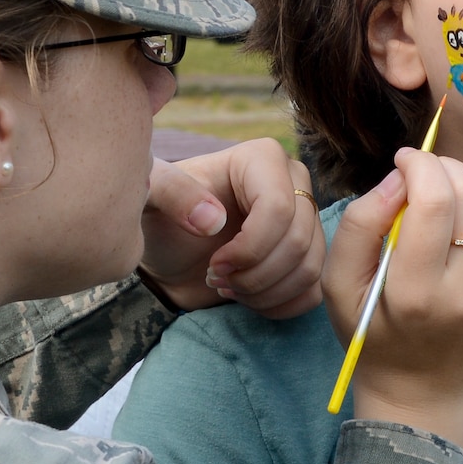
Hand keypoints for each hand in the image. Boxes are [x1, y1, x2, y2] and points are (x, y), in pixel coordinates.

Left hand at [138, 139, 324, 317]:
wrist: (169, 255)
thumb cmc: (159, 220)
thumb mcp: (149, 198)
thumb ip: (169, 193)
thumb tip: (216, 220)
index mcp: (261, 158)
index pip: (278, 208)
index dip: (249, 248)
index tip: (213, 265)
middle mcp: (293, 182)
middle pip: (298, 241)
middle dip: (255, 275)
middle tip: (216, 279)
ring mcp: (306, 218)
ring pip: (310, 268)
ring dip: (264, 292)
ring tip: (227, 288)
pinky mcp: (308, 253)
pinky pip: (313, 289)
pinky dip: (279, 305)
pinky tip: (246, 299)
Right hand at [323, 150, 462, 447]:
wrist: (422, 393)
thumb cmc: (374, 333)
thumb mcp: (340, 285)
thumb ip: (360, 224)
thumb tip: (400, 177)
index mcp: (415, 292)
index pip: (434, 200)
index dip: (420, 164)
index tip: (405, 163)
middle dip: (445, 169)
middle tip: (426, 179)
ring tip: (454, 208)